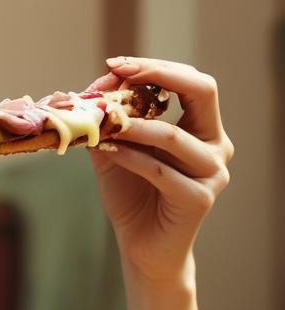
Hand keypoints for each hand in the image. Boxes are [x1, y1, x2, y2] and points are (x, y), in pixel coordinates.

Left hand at [86, 56, 232, 285]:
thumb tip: (91, 86)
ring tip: (104, 119)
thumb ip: (108, 118)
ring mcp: (213, 173)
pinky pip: (160, 170)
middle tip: (118, 72)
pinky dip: (129, 156)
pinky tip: (107, 149)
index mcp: (202, 129)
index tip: (115, 63)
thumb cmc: (131, 194)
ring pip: (174, 135)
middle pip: (203, 91)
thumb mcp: (115, 147)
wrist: (141, 245)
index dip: (154, 67)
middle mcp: (217, 146)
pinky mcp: (198, 200)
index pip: (190, 81)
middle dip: (158, 75)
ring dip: (134, 123)